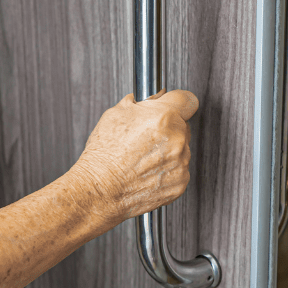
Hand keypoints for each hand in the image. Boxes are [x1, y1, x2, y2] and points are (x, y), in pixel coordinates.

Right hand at [68, 90, 198, 224]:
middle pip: (183, 125)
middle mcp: (176, 139)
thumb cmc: (104, 155)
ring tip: (143, 157)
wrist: (100, 190)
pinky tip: (147, 171)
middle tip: (147, 136)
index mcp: (163, 118)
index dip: (178, 101)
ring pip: (182, 149)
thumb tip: (155, 97)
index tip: (175, 105)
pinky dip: (167, 170)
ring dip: (168, 150)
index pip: (188, 100)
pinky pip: (179, 170)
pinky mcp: (180, 183)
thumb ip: (141, 102)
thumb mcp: (117, 114)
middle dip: (169, 128)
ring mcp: (181, 163)